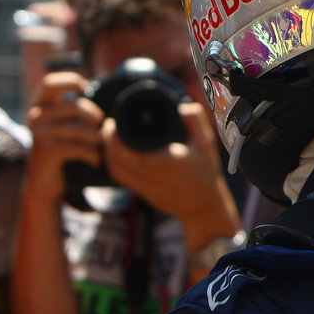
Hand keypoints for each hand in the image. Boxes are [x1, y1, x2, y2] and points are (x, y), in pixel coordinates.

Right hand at [24, 71, 103, 202]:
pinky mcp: (48, 150)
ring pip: (81, 128)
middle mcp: (35, 116)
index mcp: (39, 105)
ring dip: (97, 139)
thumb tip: (94, 88)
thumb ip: (73, 107)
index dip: (70, 81)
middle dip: (95, 117)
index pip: (49, 83)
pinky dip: (93, 155)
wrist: (46, 183)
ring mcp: (40, 133)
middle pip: (75, 106)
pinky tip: (95, 161)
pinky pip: (81, 147)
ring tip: (100, 147)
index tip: (86, 89)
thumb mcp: (64, 124)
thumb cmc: (63, 149)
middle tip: (101, 129)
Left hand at [103, 100, 233, 230]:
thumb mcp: (206, 144)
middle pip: (117, 162)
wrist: (204, 206)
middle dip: (107, 142)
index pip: (131, 154)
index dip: (115, 139)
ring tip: (109, 137)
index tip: (114, 122)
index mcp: (166, 164)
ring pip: (115, 171)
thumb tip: (179, 106)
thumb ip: (195, 121)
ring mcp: (145, 188)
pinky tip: (114, 153)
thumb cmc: (205, 173)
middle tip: (108, 125)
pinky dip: (112, 164)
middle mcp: (152, 178)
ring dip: (107, 154)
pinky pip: (120, 178)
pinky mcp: (142, 194)